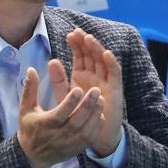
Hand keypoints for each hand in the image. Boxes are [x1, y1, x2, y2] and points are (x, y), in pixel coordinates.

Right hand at [16, 65, 105, 167]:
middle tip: (96, 90)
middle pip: (76, 121)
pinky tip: (100, 113)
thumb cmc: (29, 128)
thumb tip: (31, 69)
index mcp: (45, 124)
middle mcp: (59, 135)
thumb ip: (30, 89)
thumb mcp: (26, 109)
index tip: (79, 89)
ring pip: (86, 130)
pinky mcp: (77, 148)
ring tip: (101, 99)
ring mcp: (69, 143)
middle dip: (87, 105)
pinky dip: (96, 126)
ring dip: (95, 114)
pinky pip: (90, 138)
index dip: (70, 102)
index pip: (60, 113)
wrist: (32, 156)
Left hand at [62, 28, 123, 155]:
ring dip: (97, 49)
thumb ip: (58, 80)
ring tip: (88, 39)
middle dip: (85, 43)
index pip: (80, 56)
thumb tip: (51, 61)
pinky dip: (111, 63)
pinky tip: (105, 53)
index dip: (76, 45)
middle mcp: (95, 75)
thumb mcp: (66, 96)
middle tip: (77, 32)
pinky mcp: (115, 89)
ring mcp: (106, 81)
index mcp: (82, 75)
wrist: (94, 134)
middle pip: (91, 54)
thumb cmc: (79, 116)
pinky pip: (115, 73)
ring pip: (102, 60)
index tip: (69, 35)